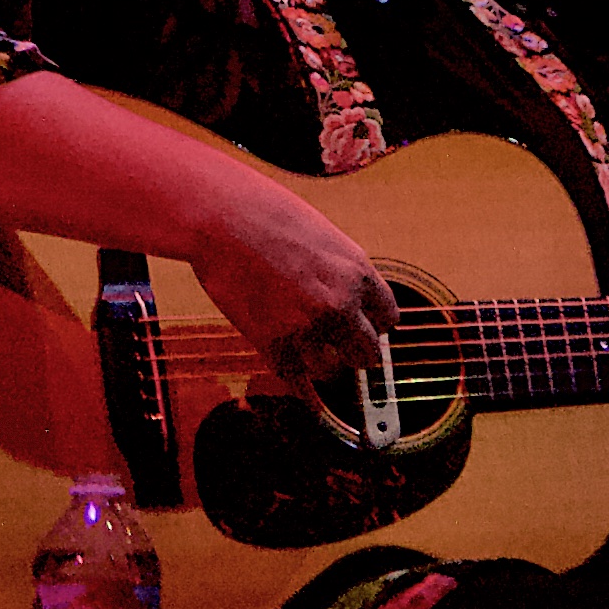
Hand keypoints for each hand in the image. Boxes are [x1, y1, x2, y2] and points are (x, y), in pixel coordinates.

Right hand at [188, 184, 401, 388]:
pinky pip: (298, 383)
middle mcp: (340, 303)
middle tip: (338, 345)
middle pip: (368, 352)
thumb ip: (339, 271)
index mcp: (357, 272)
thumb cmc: (264, 212)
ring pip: (334, 371)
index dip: (372, 323)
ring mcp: (308, 327)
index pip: (388, 318)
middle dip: (352, 349)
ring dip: (322, 364)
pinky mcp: (275, 344)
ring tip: (309, 354)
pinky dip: (303, 392)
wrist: (220, 216)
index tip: (360, 324)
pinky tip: (307, 397)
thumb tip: (347, 296)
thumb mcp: (322, 234)